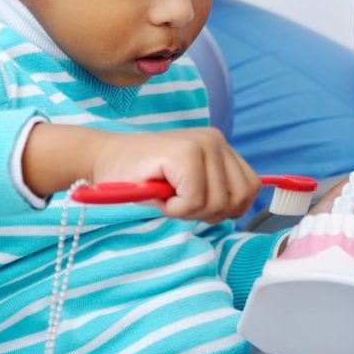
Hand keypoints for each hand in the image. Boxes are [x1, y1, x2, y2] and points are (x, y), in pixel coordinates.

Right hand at [89, 126, 260, 223]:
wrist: (103, 160)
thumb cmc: (143, 177)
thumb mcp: (188, 182)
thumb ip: (216, 188)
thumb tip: (240, 208)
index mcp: (221, 146)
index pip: (250, 188)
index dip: (226, 208)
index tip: (195, 204)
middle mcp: (216, 140)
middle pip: (238, 199)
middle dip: (208, 213)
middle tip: (178, 202)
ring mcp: (203, 144)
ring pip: (217, 203)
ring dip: (188, 211)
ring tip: (167, 195)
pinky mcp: (185, 154)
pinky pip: (194, 202)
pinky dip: (174, 209)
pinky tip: (158, 194)